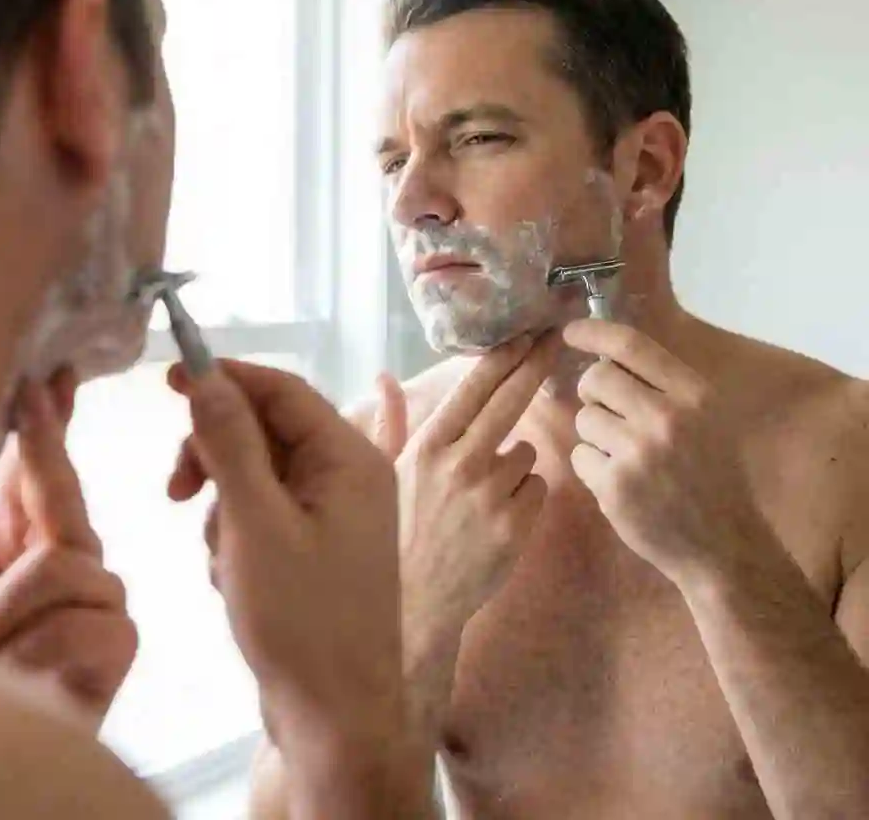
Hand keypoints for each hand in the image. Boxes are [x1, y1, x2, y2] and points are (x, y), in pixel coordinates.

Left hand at [0, 372, 136, 727]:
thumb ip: (1, 500)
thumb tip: (19, 415)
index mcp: (29, 538)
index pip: (46, 468)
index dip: (47, 423)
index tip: (50, 374)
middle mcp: (75, 562)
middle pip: (64, 505)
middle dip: (26, 500)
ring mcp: (101, 602)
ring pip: (62, 567)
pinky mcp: (117, 645)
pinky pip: (80, 623)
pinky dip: (29, 653)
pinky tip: (14, 678)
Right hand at [166, 361, 422, 785]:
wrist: (336, 716)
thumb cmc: (301, 618)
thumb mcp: (254, 523)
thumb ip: (229, 443)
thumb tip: (206, 374)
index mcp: (349, 458)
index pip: (281, 390)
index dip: (224, 378)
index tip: (167, 378)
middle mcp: (348, 476)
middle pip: (265, 432)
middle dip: (217, 460)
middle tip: (176, 492)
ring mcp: (332, 514)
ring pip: (256, 477)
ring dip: (224, 509)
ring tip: (225, 561)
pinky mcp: (314, 547)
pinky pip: (262, 516)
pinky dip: (237, 538)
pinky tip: (235, 580)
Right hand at [395, 335, 558, 649]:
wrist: (415, 606)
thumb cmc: (395, 534)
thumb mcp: (382, 474)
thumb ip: (390, 421)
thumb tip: (383, 375)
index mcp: (427, 446)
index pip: (474, 388)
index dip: (505, 355)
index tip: (527, 332)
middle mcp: (460, 464)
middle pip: (512, 401)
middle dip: (536, 366)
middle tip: (556, 341)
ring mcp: (490, 496)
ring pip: (527, 453)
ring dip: (516, 462)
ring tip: (484, 492)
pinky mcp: (516, 528)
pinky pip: (537, 489)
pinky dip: (525, 496)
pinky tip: (497, 515)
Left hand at [564, 319, 765, 590]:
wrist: (725, 547)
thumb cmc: (711, 477)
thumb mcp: (706, 419)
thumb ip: (663, 386)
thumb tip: (605, 353)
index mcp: (694, 394)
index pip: (631, 345)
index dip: (593, 333)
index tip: (570, 332)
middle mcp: (667, 418)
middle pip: (596, 378)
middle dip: (593, 393)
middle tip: (610, 413)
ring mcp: (639, 453)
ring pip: (584, 418)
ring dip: (595, 435)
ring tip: (626, 457)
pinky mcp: (615, 486)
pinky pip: (580, 456)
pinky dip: (592, 468)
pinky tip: (621, 484)